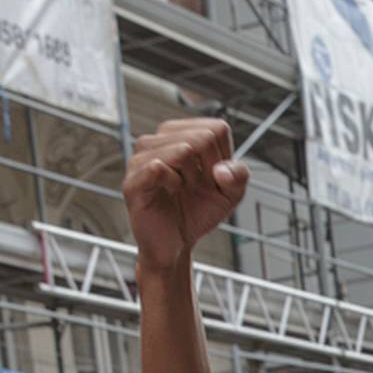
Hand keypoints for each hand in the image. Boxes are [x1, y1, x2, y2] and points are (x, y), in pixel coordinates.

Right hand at [123, 119, 252, 271]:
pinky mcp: (133, 178)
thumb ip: (239, 176)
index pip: (217, 129)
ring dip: (191, 177)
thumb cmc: (198, 212)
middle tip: (195, 187)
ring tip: (181, 189)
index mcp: (181, 133)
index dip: (223, 158)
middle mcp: (159, 139)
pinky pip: (159, 167)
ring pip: (183, 149)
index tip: (211, 177)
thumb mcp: (230, 194)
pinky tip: (171, 191)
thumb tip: (222, 171)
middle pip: (203, 137)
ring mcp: (142, 156)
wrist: (176, 243)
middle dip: (208, 169)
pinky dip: (173, 183)